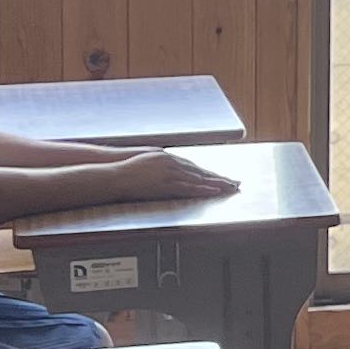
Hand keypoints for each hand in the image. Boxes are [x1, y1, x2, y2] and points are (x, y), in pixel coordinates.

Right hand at [113, 151, 239, 203]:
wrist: (114, 172)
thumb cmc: (126, 169)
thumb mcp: (146, 162)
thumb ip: (160, 166)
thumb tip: (168, 169)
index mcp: (167, 157)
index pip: (193, 166)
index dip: (208, 172)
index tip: (220, 176)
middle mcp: (172, 162)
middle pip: (200, 171)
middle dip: (218, 177)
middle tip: (235, 181)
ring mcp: (170, 172)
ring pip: (198, 178)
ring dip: (215, 183)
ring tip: (231, 187)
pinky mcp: (167, 183)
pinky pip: (189, 187)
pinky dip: (203, 189)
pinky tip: (214, 191)